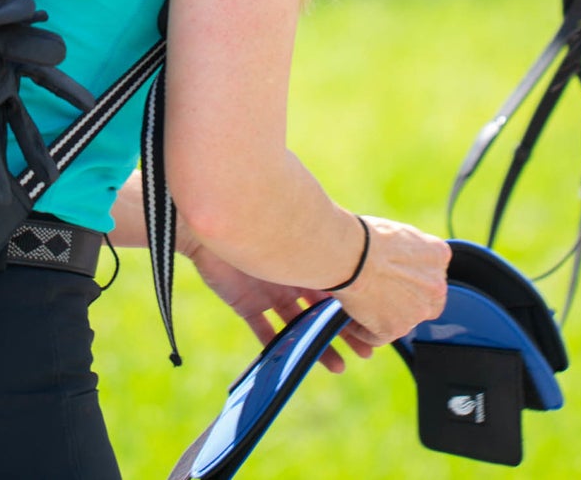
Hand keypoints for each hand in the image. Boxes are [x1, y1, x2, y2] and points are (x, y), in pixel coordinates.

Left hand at [182, 236, 366, 371]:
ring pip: (298, 325)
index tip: (373, 324)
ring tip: (340, 365)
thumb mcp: (290, 230)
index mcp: (302, 256)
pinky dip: (275, 347)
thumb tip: (351, 236)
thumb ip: (314, 236)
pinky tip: (292, 364)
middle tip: (366, 352)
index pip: (334, 287)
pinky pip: (263, 331)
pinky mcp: (246, 304)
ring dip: (317, 345)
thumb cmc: (251, 215)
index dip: (352, 307)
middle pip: (321, 310)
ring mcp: (268, 291)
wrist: (208, 218)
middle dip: (343, 331)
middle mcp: (289, 275)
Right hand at [334, 215, 450, 350]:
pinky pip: (379, 336)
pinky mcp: (397, 329)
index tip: (392, 276)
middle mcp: (436, 286)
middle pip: (423, 301)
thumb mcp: (399, 233)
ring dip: (383, 316)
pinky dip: (364, 330)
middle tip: (376, 292)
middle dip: (403, 300)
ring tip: (357, 303)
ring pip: (402, 320)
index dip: (410, 278)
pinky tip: (350, 316)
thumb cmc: (365, 237)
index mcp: (438, 255)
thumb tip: (403, 261)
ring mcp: (418, 310)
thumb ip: (411, 251)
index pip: (431, 274)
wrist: (351, 253)